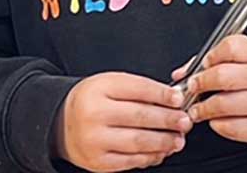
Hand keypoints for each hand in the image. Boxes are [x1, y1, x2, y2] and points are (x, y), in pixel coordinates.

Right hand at [54, 71, 191, 171]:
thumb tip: (171, 100)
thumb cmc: (91, 101)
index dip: (163, 94)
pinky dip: (150, 157)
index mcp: (100, 88)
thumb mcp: (109, 84)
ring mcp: (96, 139)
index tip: (179, 99)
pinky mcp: (98, 161)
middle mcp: (95, 113)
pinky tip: (160, 152)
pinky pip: (131, 160)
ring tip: (178, 139)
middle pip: (141, 116)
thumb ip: (138, 89)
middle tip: (184, 121)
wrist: (61, 122)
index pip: (138, 89)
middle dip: (168, 120)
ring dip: (164, 141)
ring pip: (139, 141)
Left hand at [171, 35, 246, 144]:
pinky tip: (214, 120)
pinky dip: (216, 125)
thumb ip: (208, 62)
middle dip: (200, 83)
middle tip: (193, 87)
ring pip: (224, 105)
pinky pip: (231, 127)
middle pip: (223, 77)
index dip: (212, 55)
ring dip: (203, 109)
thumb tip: (180, 74)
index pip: (231, 47)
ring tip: (197, 109)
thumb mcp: (238, 59)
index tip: (203, 63)